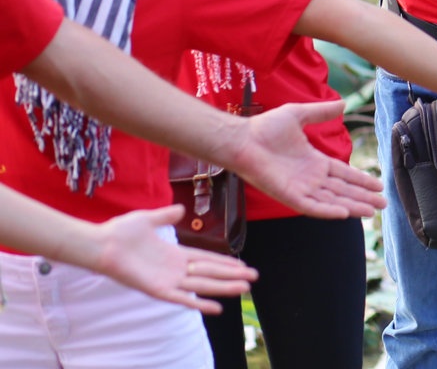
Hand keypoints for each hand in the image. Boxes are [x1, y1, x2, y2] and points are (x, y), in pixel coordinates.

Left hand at [90, 207, 256, 311]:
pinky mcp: (158, 290)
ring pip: (202, 285)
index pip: (206, 259)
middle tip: (253, 278)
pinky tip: (217, 309)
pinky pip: (183, 299)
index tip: (243, 264)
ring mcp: (167, 280)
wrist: (101, 244)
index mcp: (174, 254)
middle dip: (232, 276)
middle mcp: (174, 269)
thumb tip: (182, 209)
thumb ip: (166, 215)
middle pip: (210, 273)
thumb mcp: (148, 218)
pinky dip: (200, 304)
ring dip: (224, 288)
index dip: (224, 262)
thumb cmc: (120, 232)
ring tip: (245, 289)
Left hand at [228, 100, 385, 217]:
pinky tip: (344, 214)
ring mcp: (300, 188)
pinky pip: (312, 206)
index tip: (379, 186)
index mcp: (314, 162)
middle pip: (343, 190)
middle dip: (363, 197)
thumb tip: (343, 103)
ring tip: (371, 212)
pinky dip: (328, 211)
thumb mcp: (299, 114)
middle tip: (383, 204)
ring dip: (352, 206)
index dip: (361, 180)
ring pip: (332, 200)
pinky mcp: (288, 195)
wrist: (242, 139)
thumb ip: (321, 112)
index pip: (343, 174)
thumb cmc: (265, 127)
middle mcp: (310, 178)